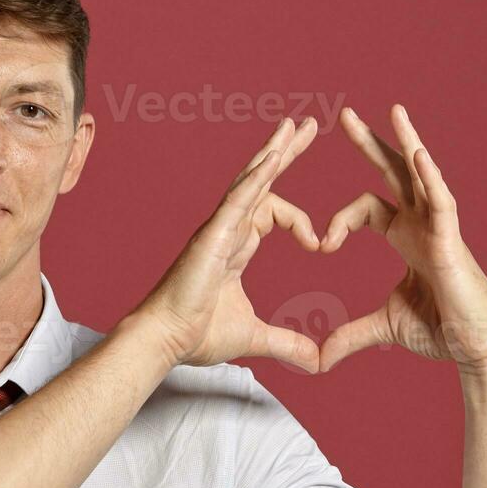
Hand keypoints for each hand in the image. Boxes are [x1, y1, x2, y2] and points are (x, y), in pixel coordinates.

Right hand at [131, 116, 324, 373]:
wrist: (165, 340)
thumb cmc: (196, 335)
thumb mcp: (255, 337)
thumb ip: (288, 343)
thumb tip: (317, 362)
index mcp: (237, 246)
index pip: (273, 212)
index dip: (302, 222)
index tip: (321, 244)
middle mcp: (227, 229)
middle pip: (260, 180)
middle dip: (285, 152)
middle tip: (308, 125)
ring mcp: (218, 228)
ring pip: (250, 180)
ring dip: (274, 151)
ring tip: (296, 126)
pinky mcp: (212, 235)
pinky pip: (239, 198)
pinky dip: (258, 177)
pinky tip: (277, 156)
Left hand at [317, 104, 486, 373]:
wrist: (475, 349)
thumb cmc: (440, 332)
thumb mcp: (383, 328)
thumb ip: (349, 335)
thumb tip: (319, 357)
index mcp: (406, 237)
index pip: (367, 208)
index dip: (339, 220)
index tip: (320, 244)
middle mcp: (422, 224)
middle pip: (393, 174)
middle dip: (369, 144)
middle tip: (343, 115)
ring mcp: (440, 228)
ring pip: (422, 175)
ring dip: (406, 141)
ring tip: (393, 109)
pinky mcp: (452, 241)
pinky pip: (443, 202)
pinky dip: (431, 177)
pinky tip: (417, 153)